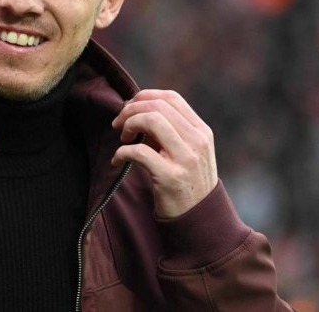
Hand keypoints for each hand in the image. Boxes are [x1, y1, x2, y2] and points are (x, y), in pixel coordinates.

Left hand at [111, 90, 216, 217]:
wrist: (199, 221)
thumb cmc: (186, 183)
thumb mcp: (188, 153)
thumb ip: (170, 131)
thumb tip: (136, 109)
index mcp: (201, 131)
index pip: (172, 98)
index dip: (144, 96)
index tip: (129, 108)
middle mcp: (197, 142)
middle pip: (158, 107)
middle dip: (130, 110)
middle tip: (118, 125)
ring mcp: (186, 159)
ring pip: (151, 121)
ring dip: (128, 125)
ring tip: (122, 139)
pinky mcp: (170, 178)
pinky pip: (138, 152)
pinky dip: (121, 153)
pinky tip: (117, 161)